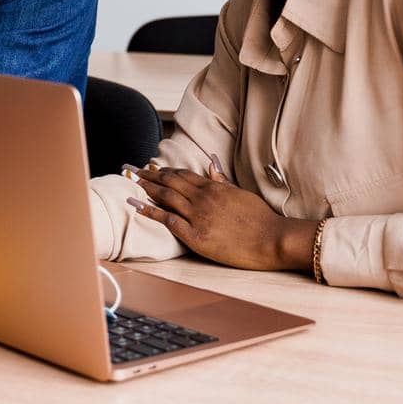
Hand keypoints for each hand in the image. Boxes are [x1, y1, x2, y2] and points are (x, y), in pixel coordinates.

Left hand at [124, 162, 313, 271]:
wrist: (272, 239)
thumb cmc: (261, 219)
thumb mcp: (241, 193)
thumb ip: (222, 180)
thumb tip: (210, 163)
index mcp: (214, 187)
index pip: (182, 174)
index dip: (163, 170)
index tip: (150, 167)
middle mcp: (203, 198)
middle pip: (169, 182)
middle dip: (147, 174)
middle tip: (130, 169)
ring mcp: (198, 216)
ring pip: (165, 196)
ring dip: (145, 187)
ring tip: (130, 181)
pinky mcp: (196, 236)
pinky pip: (168, 220)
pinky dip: (149, 210)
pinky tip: (135, 204)